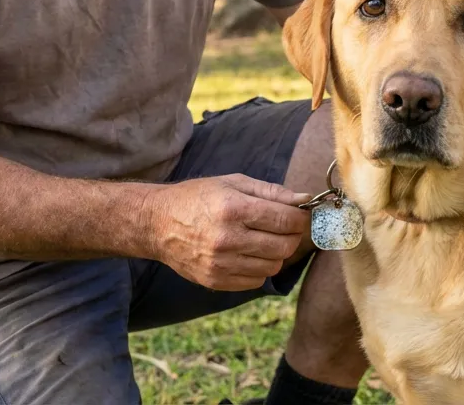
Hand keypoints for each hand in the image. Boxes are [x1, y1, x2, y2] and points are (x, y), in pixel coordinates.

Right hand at [145, 174, 311, 290]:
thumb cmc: (197, 198)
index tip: (301, 215)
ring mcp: (221, 263)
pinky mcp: (215, 281)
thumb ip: (271, 191)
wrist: (157, 224)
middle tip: (286, 227)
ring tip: (264, 239)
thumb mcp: (232, 183)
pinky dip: (259, 268)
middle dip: (293, 235)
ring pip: (273, 266)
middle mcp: (227, 238)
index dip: (301, 218)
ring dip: (276, 253)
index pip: (286, 219)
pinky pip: (256, 281)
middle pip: (284, 245)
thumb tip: (305, 199)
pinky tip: (248, 254)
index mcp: (233, 208)